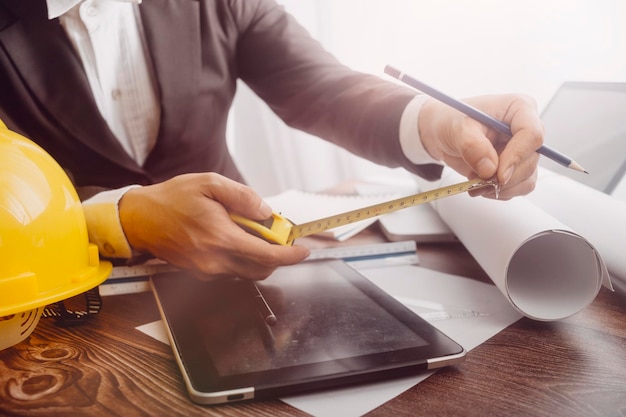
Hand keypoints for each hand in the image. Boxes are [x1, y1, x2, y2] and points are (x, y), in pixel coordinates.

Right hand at [118, 173, 309, 279]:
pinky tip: (232, 237)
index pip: (267, 256)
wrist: (138, 219)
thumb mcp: (210, 184)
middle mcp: (215, 261)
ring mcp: (206, 271)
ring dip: (258, 256)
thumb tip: (266, 213)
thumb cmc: (172, 199)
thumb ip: (243, 197)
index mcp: (220, 238)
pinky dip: (241, 257)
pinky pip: (231, 270)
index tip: (304, 250)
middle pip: (261, 268)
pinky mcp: (200, 273)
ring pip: (247, 271)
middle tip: (274, 233)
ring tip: (249, 230)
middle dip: (276, 254)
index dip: (290, 255)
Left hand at [418, 94, 542, 199]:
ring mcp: (523, 150)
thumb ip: (473, 146)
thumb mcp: (457, 128)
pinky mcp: (516, 168)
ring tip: (475, 183)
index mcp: (519, 108)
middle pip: (530, 160)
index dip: (517, 156)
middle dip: (505, 178)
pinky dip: (498, 192)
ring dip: (501, 188)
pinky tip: (480, 185)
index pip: (532, 134)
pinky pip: (517, 188)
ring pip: (527, 178)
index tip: (498, 175)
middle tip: (480, 182)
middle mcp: (526, 129)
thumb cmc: (451, 121)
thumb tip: (490, 169)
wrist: (443, 132)